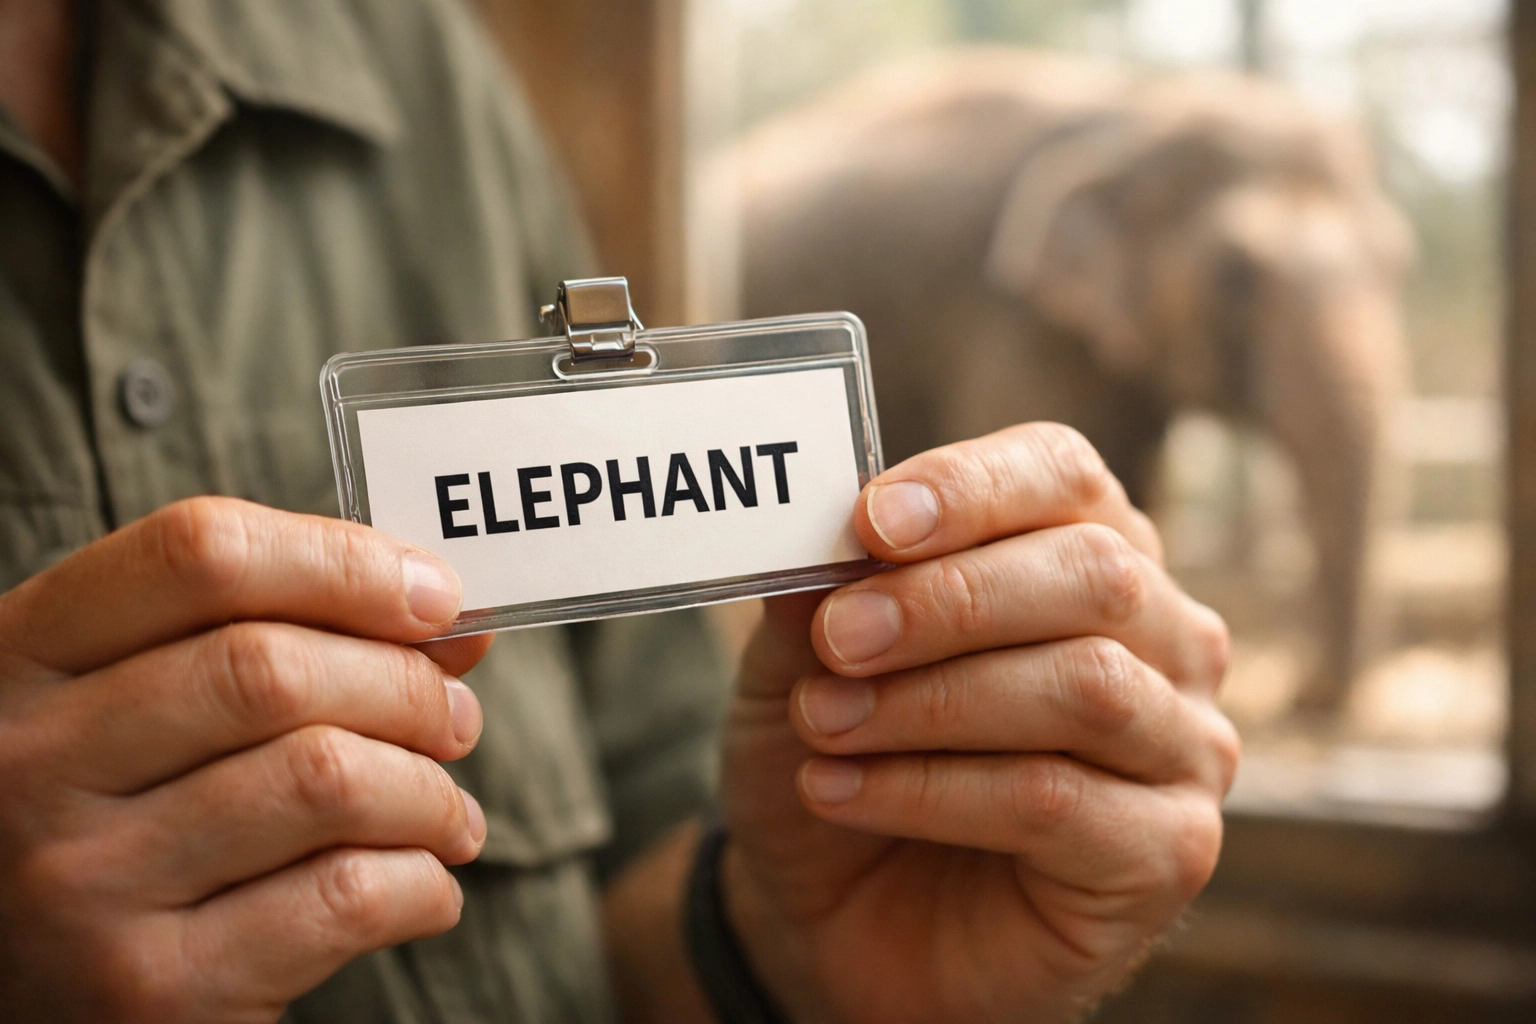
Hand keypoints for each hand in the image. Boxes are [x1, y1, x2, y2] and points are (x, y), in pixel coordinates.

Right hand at [0, 498, 492, 1022]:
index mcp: (22, 654)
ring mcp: (83, 882)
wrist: (26, 985)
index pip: (202, 555)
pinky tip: (423, 879)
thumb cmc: (109, 813)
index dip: (344, 562)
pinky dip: (422, 880)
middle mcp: (30, 762)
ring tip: (447, 807)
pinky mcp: (150, 989)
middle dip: (407, 685)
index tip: (435, 596)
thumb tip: (448, 621)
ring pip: (326, 781)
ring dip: (428, 789)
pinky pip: (345, 897)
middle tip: (454, 716)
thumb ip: (275, 636)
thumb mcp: (140, 699)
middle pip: (274, 668)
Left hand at [722, 424, 1237, 1022]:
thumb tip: (816, 530)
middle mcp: (1160, 636)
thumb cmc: (843, 757)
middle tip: (838, 637)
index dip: (971, 486)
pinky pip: (1057, 801)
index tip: (872, 519)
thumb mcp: (800, 663)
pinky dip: (931, 791)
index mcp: (1084, 551)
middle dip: (949, 599)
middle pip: (1093, 573)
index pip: (1062, 475)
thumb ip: (817, 591)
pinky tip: (843, 792)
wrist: (838, 914)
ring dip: (932, 701)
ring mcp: (1182, 744)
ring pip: (1086, 686)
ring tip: (823, 724)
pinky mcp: (1168, 850)